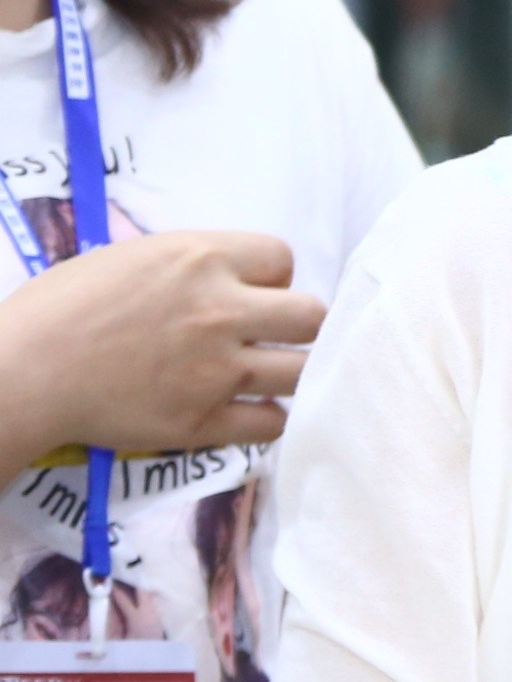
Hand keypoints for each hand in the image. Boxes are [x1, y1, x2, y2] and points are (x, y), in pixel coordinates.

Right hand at [0, 228, 320, 468]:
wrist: (21, 373)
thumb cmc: (58, 309)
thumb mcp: (128, 258)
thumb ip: (188, 266)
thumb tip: (227, 278)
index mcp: (200, 260)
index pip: (282, 259)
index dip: (270, 277)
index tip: (248, 292)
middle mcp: (220, 311)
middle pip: (312, 315)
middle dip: (296, 324)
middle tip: (269, 335)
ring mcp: (216, 370)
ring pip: (303, 371)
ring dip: (290, 372)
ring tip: (266, 374)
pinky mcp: (203, 421)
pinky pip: (273, 423)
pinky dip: (266, 417)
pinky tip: (248, 410)